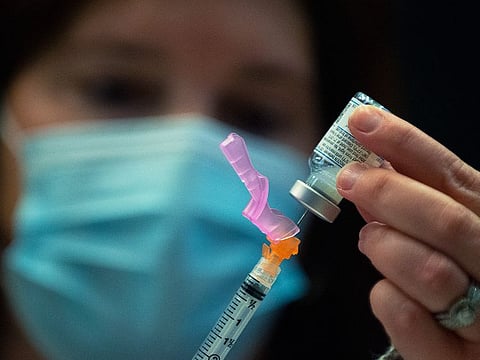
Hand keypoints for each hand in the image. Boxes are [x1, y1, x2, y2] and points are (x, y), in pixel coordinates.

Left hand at [336, 105, 479, 358]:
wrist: (478, 351)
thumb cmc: (464, 283)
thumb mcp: (451, 237)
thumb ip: (420, 208)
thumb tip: (372, 168)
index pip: (453, 177)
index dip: (405, 144)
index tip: (361, 121)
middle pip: (447, 220)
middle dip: (389, 193)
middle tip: (349, 179)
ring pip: (429, 272)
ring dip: (385, 248)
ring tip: (371, 241)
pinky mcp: (458, 359)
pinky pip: (406, 318)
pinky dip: (386, 298)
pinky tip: (387, 292)